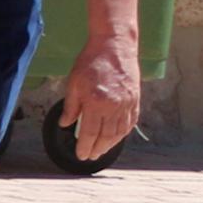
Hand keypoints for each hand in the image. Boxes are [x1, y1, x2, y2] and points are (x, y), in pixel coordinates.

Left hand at [64, 32, 141, 161]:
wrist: (114, 46)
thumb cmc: (91, 62)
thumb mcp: (74, 83)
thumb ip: (71, 106)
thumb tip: (66, 124)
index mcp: (96, 102)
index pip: (90, 132)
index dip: (85, 146)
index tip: (81, 154)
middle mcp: (114, 105)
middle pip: (106, 135)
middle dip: (98, 148)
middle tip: (91, 157)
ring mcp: (127, 103)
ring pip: (120, 131)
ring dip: (111, 143)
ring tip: (102, 150)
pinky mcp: (135, 99)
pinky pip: (131, 121)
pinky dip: (124, 132)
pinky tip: (118, 136)